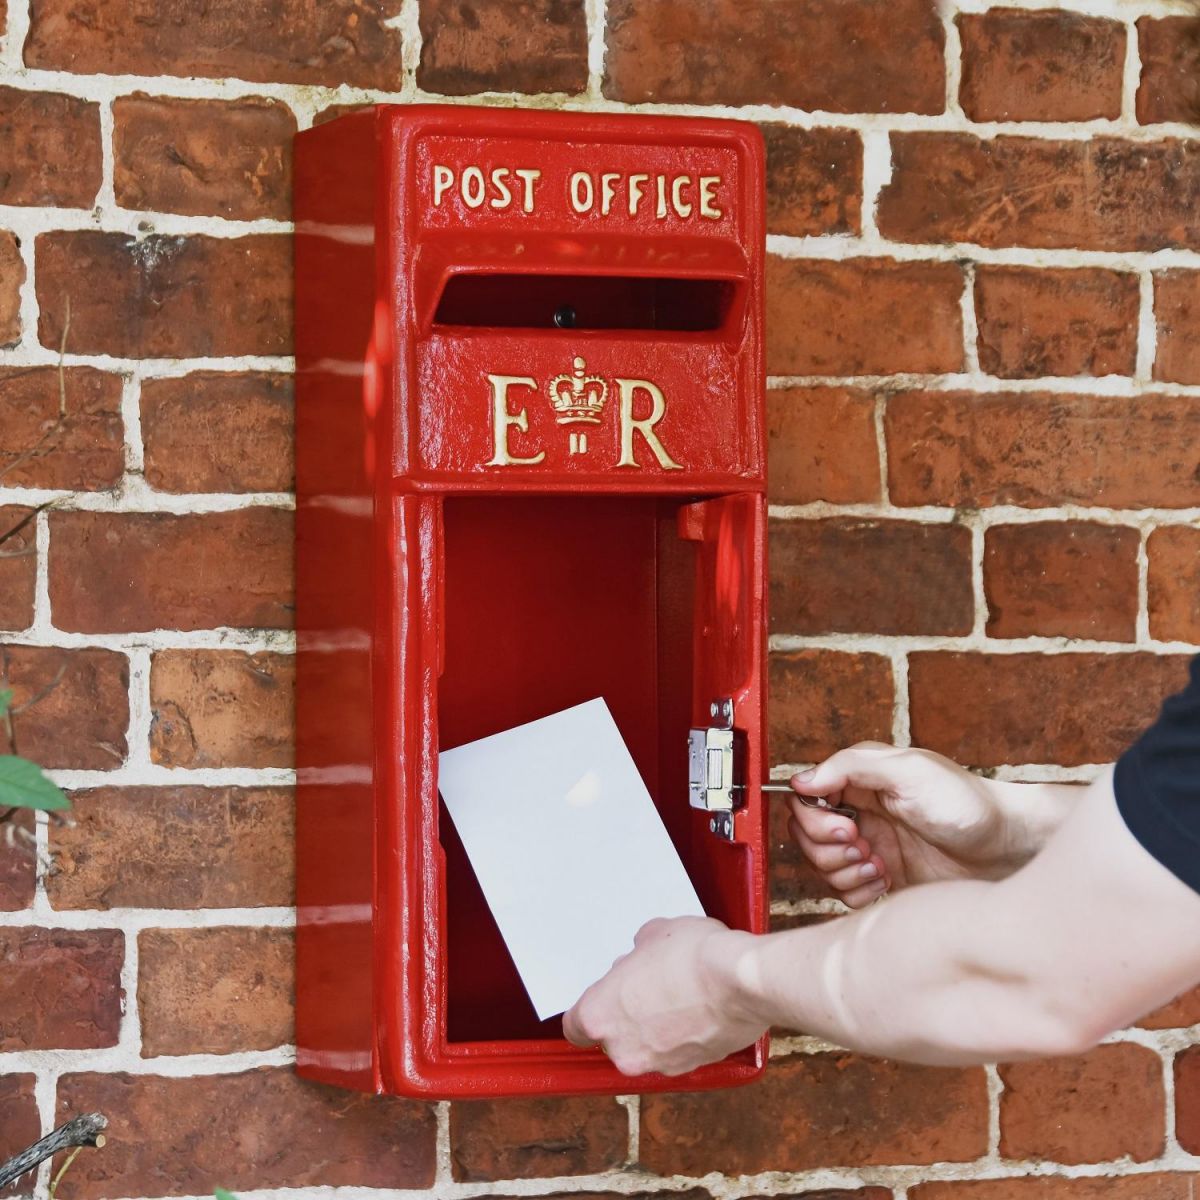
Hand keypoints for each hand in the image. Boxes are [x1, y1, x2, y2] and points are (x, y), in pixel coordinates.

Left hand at [562, 915, 765, 1076]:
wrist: (741, 980)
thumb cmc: (691, 956)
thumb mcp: (652, 934)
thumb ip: (636, 955)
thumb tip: (641, 960)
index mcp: (601, 1017)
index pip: (575, 1027)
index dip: (589, 1011)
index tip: (603, 998)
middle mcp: (624, 1050)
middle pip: (613, 1036)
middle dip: (627, 1015)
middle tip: (647, 986)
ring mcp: (659, 1064)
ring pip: (646, 1047)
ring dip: (656, 1028)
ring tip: (679, 995)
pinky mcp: (692, 1068)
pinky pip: (676, 1052)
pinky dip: (683, 1036)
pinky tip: (698, 1009)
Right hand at [788, 742, 1025, 907]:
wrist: (1006, 851)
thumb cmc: (967, 803)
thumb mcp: (910, 771)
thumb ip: (852, 767)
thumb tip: (801, 779)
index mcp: (860, 782)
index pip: (806, 798)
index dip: (816, 818)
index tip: (848, 828)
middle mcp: (859, 813)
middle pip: (806, 835)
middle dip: (829, 848)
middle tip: (864, 848)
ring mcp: (869, 848)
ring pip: (822, 866)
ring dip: (843, 872)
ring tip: (879, 866)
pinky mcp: (880, 880)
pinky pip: (844, 892)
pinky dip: (857, 892)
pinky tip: (886, 882)